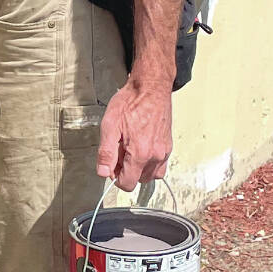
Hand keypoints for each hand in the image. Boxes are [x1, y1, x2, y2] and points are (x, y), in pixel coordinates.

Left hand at [97, 75, 171, 191]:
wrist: (150, 87)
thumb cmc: (130, 102)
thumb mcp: (110, 125)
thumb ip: (106, 152)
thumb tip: (103, 172)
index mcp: (140, 153)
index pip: (128, 183)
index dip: (115, 177)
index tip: (111, 164)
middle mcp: (155, 156)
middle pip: (139, 180)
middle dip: (127, 172)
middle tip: (120, 152)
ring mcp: (164, 151)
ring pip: (150, 175)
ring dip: (139, 169)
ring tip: (130, 150)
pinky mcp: (168, 146)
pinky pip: (160, 165)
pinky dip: (150, 163)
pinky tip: (141, 148)